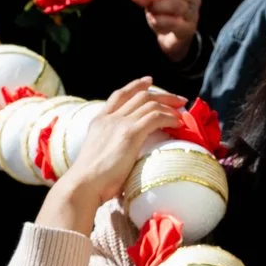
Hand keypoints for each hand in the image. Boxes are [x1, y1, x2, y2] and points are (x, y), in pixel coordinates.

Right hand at [37, 78, 181, 236]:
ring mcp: (119, 123)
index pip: (120, 95)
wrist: (83, 184)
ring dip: (170, 106)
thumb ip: (111, 147)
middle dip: (162, 94)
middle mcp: (109, 118)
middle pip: (140, 95)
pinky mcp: (130, 133)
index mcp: (99, 121)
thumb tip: (125, 156)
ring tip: (182, 113)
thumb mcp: (99, 155)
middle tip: (178, 99)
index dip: (136, 86)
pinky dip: (169, 118)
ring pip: (150, 103)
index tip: (149, 81)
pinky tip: (177, 124)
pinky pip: (155, 117)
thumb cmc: (90, 181)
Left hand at [126, 0, 200, 60]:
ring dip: (157, 6)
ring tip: (149, 10)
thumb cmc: (164, 16)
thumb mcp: (152, 3)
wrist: (171, 40)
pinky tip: (153, 20)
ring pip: (176, 5)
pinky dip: (159, 20)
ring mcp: (192, 14)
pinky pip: (174, 22)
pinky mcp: (188, 29)